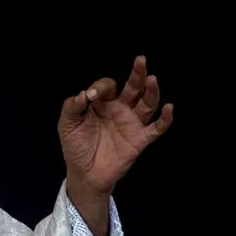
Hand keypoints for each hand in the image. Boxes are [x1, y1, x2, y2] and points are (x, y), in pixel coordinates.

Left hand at [58, 56, 173, 194]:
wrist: (84, 174)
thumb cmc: (76, 147)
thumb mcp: (66, 126)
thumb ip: (71, 108)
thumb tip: (82, 94)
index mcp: (101, 104)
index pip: (108, 86)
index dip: (101, 87)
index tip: (90, 96)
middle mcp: (119, 110)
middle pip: (133, 88)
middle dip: (137, 74)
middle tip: (141, 60)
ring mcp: (131, 124)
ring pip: (147, 104)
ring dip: (151, 92)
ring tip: (152, 79)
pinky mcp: (139, 140)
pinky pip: (156, 128)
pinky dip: (165, 119)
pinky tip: (169, 108)